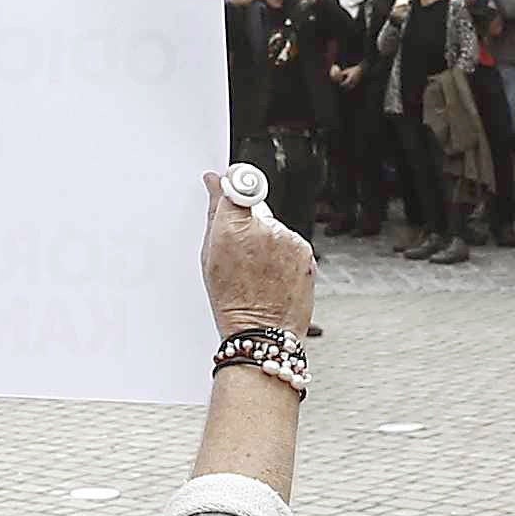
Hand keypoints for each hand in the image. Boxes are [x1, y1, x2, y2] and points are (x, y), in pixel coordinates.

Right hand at [203, 171, 314, 336]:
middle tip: (240, 252)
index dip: (233, 183)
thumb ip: (213, 214)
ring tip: (258, 269)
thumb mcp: (209, 257)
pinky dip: (282, 252)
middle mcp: (264, 228)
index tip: (230, 185)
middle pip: (255, 206)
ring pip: (273, 225)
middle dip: (247, 221)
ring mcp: (288, 238)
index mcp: (233, 227)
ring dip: (266, 239)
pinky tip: (273, 274)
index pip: (238, 183)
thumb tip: (214, 184)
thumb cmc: (233, 301)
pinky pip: (289, 241)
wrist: (262, 332)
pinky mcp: (305, 249)